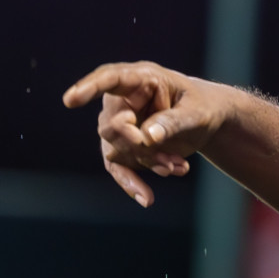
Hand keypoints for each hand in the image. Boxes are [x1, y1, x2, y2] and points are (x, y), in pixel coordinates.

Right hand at [62, 61, 231, 206]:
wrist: (208, 121)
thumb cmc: (202, 107)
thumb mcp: (196, 113)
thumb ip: (172, 122)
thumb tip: (147, 137)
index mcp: (141, 79)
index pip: (110, 79)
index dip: (89, 88)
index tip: (70, 100)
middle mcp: (123, 100)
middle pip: (112, 126)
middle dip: (139, 146)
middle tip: (170, 161)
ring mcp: (120, 124)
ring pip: (118, 151)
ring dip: (148, 163)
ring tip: (179, 167)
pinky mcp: (123, 148)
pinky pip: (118, 168)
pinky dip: (132, 183)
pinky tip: (147, 198)